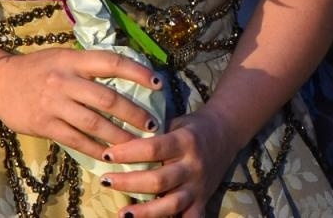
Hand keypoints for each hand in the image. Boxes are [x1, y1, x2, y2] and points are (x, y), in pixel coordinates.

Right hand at [0, 47, 160, 158]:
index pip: (111, 63)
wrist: (0, 82)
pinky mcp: (45, 125)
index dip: (137, 72)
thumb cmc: (37, 68)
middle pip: (107, 98)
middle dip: (134, 113)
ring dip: (119, 137)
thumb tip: (126, 75)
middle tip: (152, 125)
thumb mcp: (62, 57)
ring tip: (137, 145)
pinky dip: (96, 150)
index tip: (158, 83)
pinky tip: (110, 156)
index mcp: (72, 59)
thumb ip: (88, 66)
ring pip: (94, 124)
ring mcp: (54, 104)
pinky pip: (76, 140)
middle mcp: (64, 80)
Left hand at [100, 109, 237, 217]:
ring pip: (172, 204)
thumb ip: (154, 136)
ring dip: (146, 212)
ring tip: (123, 214)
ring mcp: (198, 186)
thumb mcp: (174, 123)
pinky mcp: (203, 200)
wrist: (226, 132)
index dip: (128, 153)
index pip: (153, 148)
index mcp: (184, 141)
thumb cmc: (192, 126)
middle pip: (159, 180)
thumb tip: (120, 144)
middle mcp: (192, 166)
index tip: (106, 155)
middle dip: (129, 183)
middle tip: (106, 181)